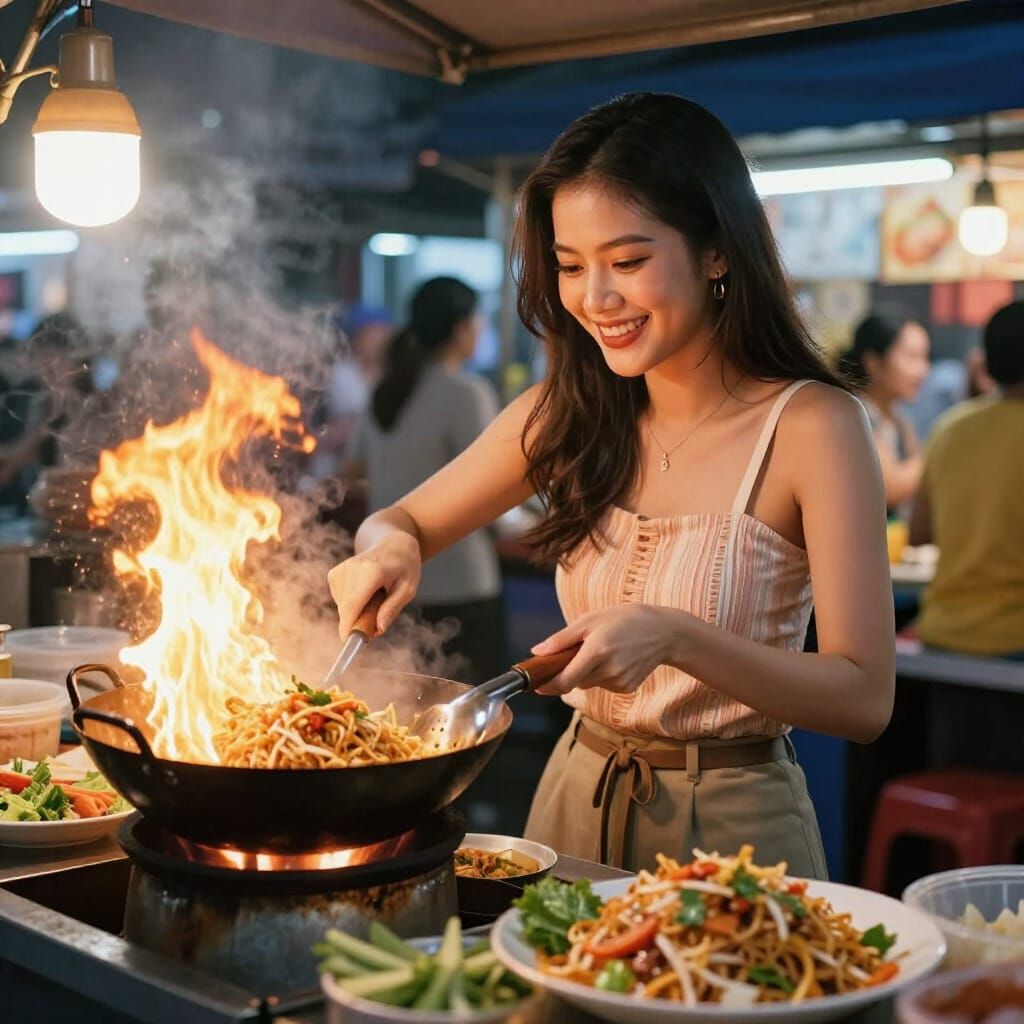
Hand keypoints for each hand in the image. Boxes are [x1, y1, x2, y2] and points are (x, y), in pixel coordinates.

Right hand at [328, 532, 420, 639]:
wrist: (393, 542)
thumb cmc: (404, 566)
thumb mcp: (408, 588)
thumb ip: (392, 608)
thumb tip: (378, 629)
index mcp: (372, 571)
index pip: (353, 604)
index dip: (347, 625)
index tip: (348, 642)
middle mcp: (352, 568)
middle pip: (346, 608)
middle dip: (358, 622)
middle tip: (375, 624)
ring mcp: (341, 569)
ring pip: (342, 606)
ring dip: (356, 612)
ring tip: (375, 599)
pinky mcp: (334, 573)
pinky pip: (339, 600)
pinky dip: (351, 603)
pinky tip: (364, 593)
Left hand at [529, 604, 684, 696]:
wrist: (664, 632)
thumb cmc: (625, 620)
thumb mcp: (590, 620)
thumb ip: (562, 639)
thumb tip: (537, 652)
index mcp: (597, 651)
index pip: (565, 680)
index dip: (548, 685)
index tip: (536, 684)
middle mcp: (609, 670)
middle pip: (575, 682)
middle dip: (568, 671)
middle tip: (575, 651)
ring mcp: (619, 682)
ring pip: (588, 683)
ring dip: (586, 672)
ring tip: (602, 649)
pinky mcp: (627, 688)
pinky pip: (603, 685)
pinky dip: (601, 675)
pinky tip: (615, 658)